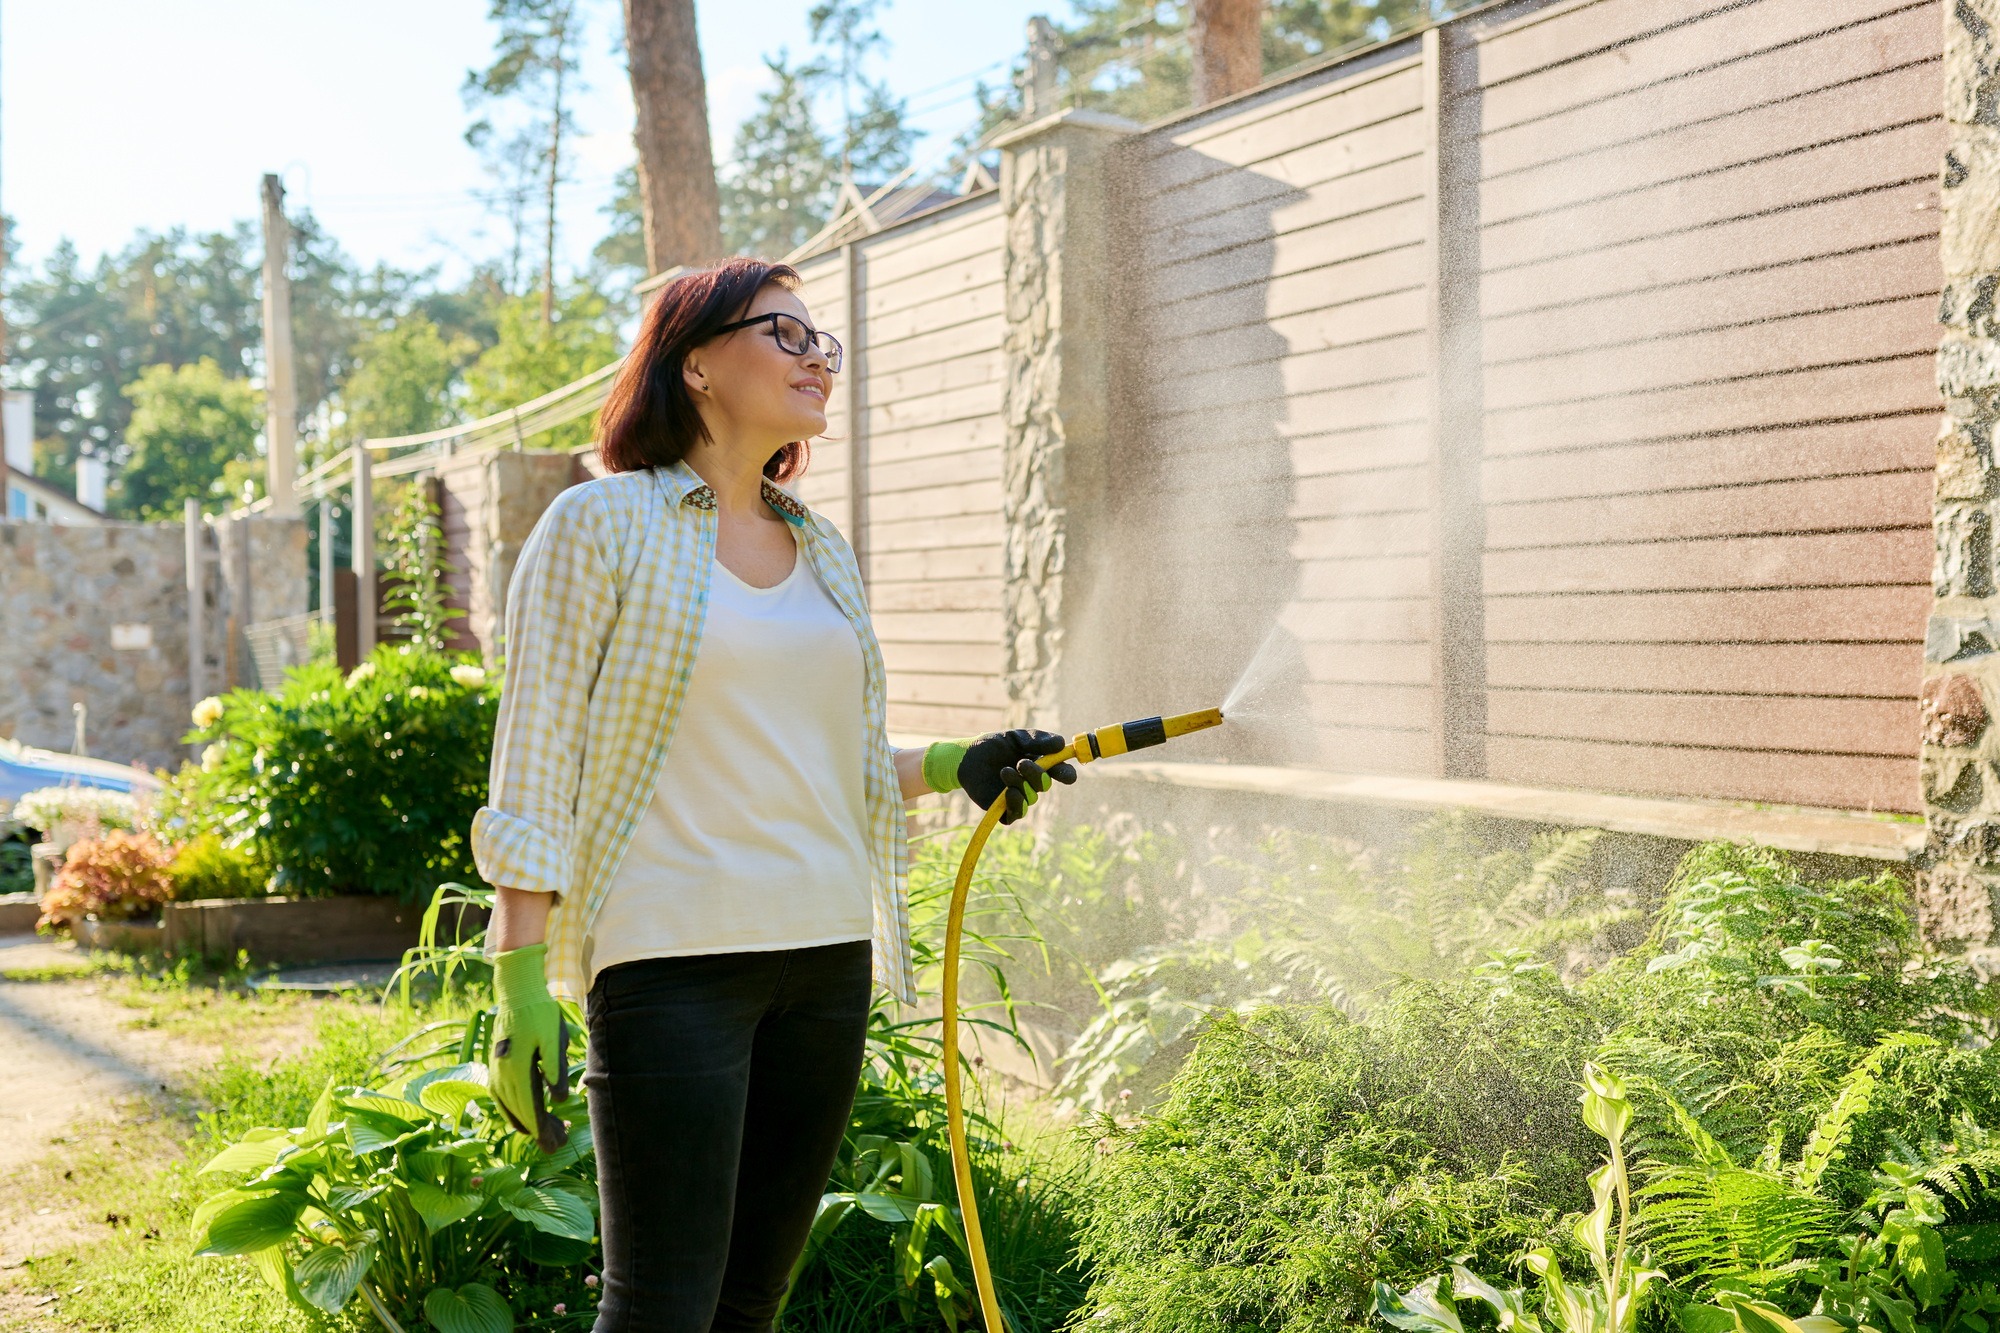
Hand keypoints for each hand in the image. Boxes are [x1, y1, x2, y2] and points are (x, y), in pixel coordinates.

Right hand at [488, 944, 568, 1151]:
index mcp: (517, 1068)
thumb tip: (559, 1100)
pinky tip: (524, 1117)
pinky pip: (501, 1098)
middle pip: (520, 1112)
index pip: (530, 1108)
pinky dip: (514, 1111)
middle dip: (539, 1131)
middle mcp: (501, 1074)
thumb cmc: (540, 1013)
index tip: (554, 1144)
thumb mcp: (554, 1037)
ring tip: (547, 1134)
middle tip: (558, 1144)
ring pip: (510, 1107)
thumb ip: (556, 1067)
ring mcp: (495, 1071)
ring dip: (527, 1122)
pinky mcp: (495, 1067)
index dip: (542, 1129)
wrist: (517, 992)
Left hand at [924, 728, 1077, 823]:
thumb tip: (1061, 743)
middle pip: (1046, 785)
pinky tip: (1007, 791)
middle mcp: (1033, 783)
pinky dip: (1016, 802)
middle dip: (1036, 774)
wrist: (967, 757)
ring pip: (1031, 798)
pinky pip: (1018, 813)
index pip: (1063, 773)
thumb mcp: (1016, 737)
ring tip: (1004, 771)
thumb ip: (1038, 739)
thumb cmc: (994, 745)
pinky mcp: (1005, 809)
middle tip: (1021, 763)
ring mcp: (1020, 796)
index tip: (1062, 770)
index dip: (1066, 774)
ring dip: (1020, 783)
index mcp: (1041, 765)